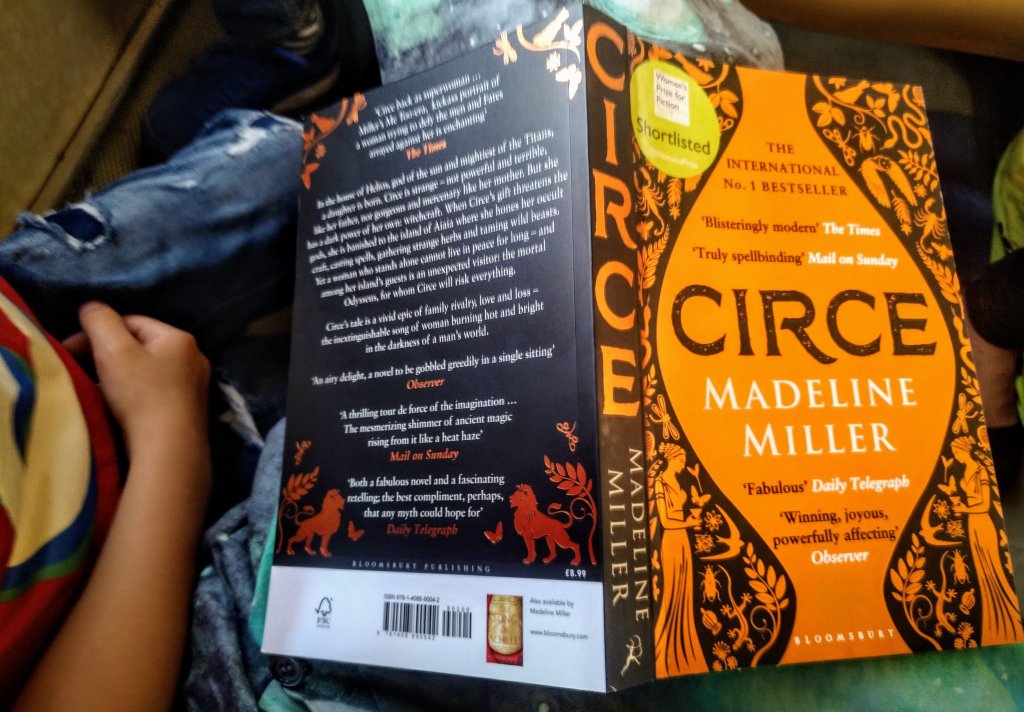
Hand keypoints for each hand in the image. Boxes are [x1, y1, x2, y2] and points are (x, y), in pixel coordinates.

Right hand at [64, 302, 210, 454]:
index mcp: (180, 338)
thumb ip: (99, 320)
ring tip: (95, 389)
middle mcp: (194, 359)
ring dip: (118, 376)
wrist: (169, 450)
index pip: (130, 322)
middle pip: (140, 347)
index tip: (70, 350)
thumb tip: (91, 307)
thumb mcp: (113, 348)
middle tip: (81, 369)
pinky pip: (154, 393)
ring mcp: (194, 387)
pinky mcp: (188, 412)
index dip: (96, 331)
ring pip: (146, 372)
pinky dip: (134, 395)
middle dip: (107, 355)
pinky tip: (118, 407)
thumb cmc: (141, 394)